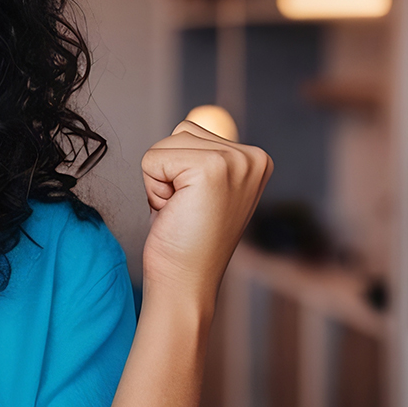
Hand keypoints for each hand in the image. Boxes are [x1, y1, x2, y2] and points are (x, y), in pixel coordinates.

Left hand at [141, 119, 272, 307]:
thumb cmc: (184, 241)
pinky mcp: (211, 169)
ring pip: (165, 144)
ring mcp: (235, 161)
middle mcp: (253, 157)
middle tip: (184, 210)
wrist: (184, 282)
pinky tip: (173, 212)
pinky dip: (152, 187)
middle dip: (167, 173)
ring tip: (180, 210)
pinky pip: (152, 159)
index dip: (178, 171)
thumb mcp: (198, 190)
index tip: (193, 205)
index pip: (191, 133)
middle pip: (179, 133)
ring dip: (159, 180)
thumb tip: (190, 124)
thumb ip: (199, 156)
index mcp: (255, 159)